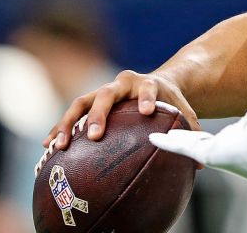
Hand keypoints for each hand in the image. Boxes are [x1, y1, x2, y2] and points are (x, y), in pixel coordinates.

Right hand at [43, 70, 199, 150]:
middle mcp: (121, 84)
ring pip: (81, 103)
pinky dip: (59, 129)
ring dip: (68, 123)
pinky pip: (71, 115)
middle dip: (98, 113)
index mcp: (146, 83)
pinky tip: (48, 148)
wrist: (155, 82)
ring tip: (58, 145)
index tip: (146, 111)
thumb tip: (198, 164)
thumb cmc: (169, 100)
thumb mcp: (182, 109)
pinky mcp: (89, 103)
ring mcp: (102, 92)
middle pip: (105, 94)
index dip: (146, 97)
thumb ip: (188, 130)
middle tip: (94, 134)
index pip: (147, 87)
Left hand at [149, 113, 246, 222]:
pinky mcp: (208, 147)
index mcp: (240, 152)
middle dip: (187, 139)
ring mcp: (216, 144)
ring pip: (188, 141)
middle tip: (171, 138)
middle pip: (200, 141)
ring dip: (172, 138)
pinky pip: (181, 145)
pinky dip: (166, 144)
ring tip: (153, 137)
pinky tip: (150, 140)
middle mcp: (226, 144)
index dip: (208, 146)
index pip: (219, 148)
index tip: (200, 146)